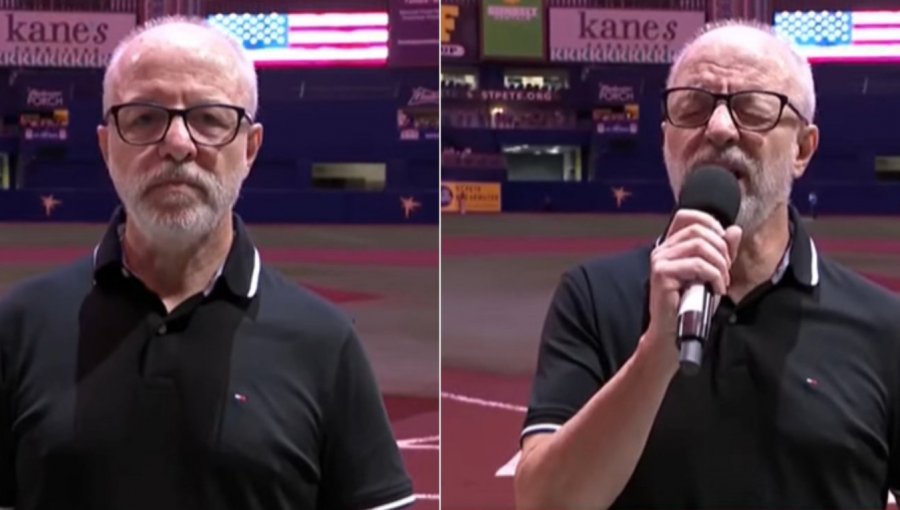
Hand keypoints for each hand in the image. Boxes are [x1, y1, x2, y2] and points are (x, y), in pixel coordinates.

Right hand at [642, 210, 741, 368]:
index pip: (688, 216)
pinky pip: (697, 265)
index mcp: (671, 245)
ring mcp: (660, 259)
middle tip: (726, 271)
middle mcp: (662, 249)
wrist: (674, 333)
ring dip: (719, 264)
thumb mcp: (712, 274)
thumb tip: (734, 230)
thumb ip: (722, 252)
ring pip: (700, 246)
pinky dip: (714, 276)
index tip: (724, 246)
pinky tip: (716, 290)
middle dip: (721, 249)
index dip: (711, 223)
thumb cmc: (691, 306)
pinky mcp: (662, 273)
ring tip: (722, 282)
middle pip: (699, 230)